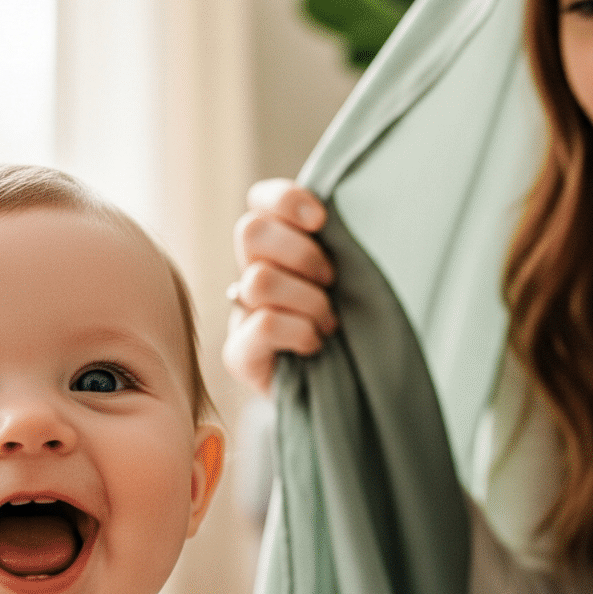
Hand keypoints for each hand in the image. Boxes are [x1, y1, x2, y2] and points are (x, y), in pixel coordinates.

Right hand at [224, 179, 337, 392]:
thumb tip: (341, 214)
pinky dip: (298, 331)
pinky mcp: (239, 353)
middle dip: (302, 254)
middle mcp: (252, 273)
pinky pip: (262, 324)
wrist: (344, 393)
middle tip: (332, 281)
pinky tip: (314, 345)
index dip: (286, 200)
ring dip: (307, 301)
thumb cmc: (354, 328)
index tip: (322, 220)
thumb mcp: (353, 279)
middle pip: (251, 231)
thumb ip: (341, 246)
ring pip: (259, 280)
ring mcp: (241, 313)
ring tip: (329, 323)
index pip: (261, 200)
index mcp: (279, 247)